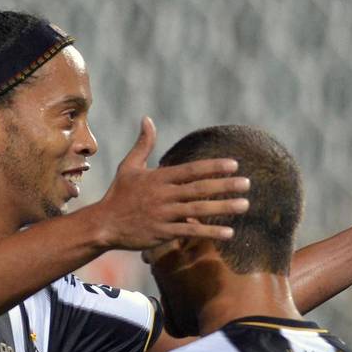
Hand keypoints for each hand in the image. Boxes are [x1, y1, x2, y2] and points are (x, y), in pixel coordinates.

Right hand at [94, 117, 250, 249]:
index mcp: (159, 178)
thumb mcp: (129, 166)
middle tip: (248, 183)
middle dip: (225, 186)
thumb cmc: (119, 194)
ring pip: (198, 210)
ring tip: (245, 205)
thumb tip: (147, 119)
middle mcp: (163, 195)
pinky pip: (190, 232)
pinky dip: (209, 232)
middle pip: (199, 189)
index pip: (191, 170)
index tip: (234, 164)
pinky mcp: (163, 233)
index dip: (213, 167)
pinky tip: (228, 233)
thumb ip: (143, 144)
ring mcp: (164, 215)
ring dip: (223, 208)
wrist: (104, 224)